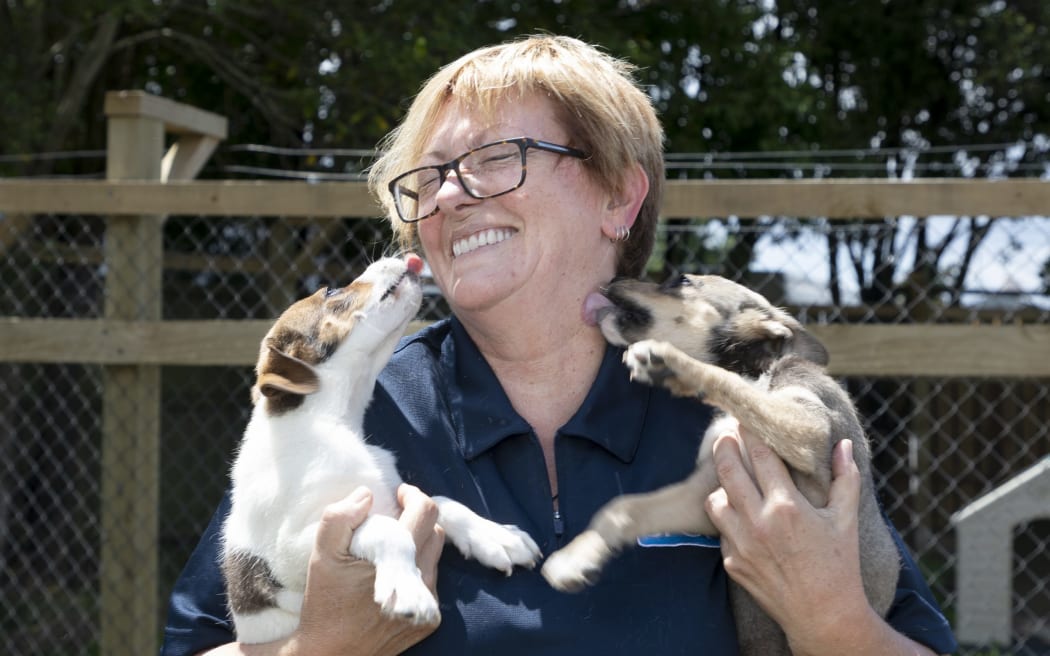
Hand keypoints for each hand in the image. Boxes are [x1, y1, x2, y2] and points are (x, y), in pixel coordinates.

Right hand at [288, 484, 444, 655]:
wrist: (332, 653)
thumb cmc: (326, 602)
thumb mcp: (322, 555)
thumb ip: (340, 518)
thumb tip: (367, 494)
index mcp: (398, 561)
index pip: (426, 512)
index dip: (414, 496)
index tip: (398, 494)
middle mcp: (422, 583)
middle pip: (436, 532)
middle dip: (416, 518)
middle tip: (393, 518)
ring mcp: (429, 603)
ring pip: (435, 556)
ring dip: (418, 545)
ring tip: (390, 551)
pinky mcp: (431, 620)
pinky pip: (432, 581)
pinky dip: (417, 571)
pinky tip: (393, 578)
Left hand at [705, 429, 875, 651]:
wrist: (823, 616)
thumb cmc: (839, 566)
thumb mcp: (845, 519)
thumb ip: (845, 478)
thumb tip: (841, 445)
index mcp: (786, 506)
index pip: (760, 456)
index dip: (750, 433)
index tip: (745, 418)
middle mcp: (758, 522)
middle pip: (727, 470)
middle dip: (724, 446)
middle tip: (726, 435)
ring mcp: (741, 543)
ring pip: (714, 500)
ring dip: (722, 487)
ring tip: (732, 479)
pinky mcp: (732, 562)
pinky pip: (721, 531)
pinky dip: (728, 520)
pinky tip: (741, 517)